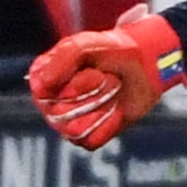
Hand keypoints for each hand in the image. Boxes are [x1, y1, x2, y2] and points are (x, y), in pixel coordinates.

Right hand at [29, 4, 183, 147]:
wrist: (145, 64)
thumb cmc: (112, 51)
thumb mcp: (86, 45)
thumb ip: (61, 59)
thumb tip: (40, 89)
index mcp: (43, 76)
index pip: (43, 93)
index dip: (72, 83)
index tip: (91, 69)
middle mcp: (50, 101)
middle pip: (59, 113)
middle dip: (90, 94)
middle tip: (104, 78)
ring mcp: (67, 121)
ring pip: (74, 129)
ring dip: (99, 108)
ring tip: (109, 92)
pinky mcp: (87, 136)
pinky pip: (90, 140)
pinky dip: (107, 124)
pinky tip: (115, 110)